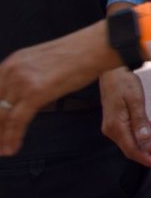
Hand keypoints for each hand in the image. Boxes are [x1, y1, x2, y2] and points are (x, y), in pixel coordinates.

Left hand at [0, 23, 110, 156]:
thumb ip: (28, 75)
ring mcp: (22, 82)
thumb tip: (25, 94)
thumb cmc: (78, 52)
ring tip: (3, 150)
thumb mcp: (43, 61)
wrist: (95, 47)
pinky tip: (12, 149)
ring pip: (1, 115)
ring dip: (1, 135)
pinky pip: (16, 121)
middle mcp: (12, 70)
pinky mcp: (35, 93)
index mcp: (13, 62)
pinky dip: (12, 138)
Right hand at [100, 68, 150, 168]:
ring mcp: (113, 126)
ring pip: (134, 139)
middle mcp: (112, 130)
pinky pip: (131, 132)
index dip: (147, 158)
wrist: (111, 70)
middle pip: (134, 146)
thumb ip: (140, 122)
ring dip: (150, 136)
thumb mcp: (135, 101)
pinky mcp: (117, 121)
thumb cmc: (123, 82)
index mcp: (116, 127)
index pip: (132, 150)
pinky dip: (144, 130)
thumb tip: (146, 142)